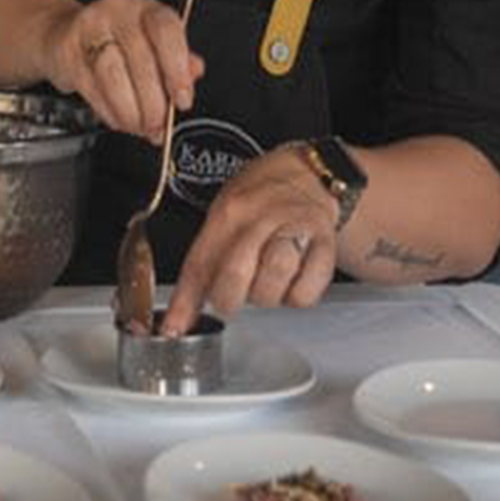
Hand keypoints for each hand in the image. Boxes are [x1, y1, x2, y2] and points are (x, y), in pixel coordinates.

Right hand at [39, 0, 202, 141]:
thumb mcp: (154, 44)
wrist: (65, 33)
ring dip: (130, 112)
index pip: (166, 30)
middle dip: (153, 104)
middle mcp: (117, 12)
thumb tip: (193, 73)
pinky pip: (92, 89)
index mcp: (146, 9)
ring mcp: (89, 29)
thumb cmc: (117, 41)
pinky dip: (109, 112)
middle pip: (140, 60)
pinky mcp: (67, 51)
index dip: (177, 69)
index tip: (182, 100)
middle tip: (158, 126)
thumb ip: (178, 60)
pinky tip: (119, 119)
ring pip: (113, 77)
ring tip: (139, 126)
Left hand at [160, 143, 337, 335]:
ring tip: (263, 282)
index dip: (185, 300)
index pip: (200, 261)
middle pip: (236, 275)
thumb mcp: (225, 209)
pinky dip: (295, 298)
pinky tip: (290, 282)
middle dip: (227, 300)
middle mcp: (260, 218)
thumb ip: (207, 253)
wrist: (307, 173)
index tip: (174, 327)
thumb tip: (184, 305)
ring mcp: (294, 230)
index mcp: (228, 211)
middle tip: (228, 299)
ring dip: (263, 297)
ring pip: (271, 285)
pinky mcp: (324, 245)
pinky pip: (306, 292)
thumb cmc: (260, 194)